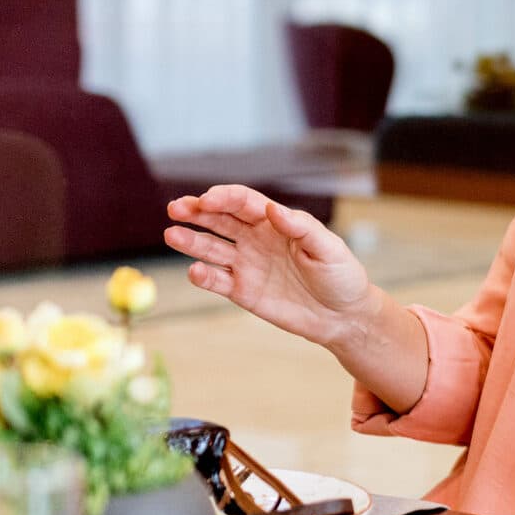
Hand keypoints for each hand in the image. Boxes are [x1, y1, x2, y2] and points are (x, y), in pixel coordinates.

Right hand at [164, 185, 375, 350]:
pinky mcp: (242, 291)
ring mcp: (247, 265)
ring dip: (190, 240)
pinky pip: (216, 280)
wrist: (343, 316)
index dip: (224, 197)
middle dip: (197, 212)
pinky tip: (195, 270)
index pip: (243, 202)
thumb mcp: (328, 249)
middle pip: (220, 220)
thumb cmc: (341, 276)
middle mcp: (256, 239)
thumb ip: (301, 228)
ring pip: (211, 248)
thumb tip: (272, 209)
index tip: (206, 199)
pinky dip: (203, 275)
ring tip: (172, 234)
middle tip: (176, 208)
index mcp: (277, 222)